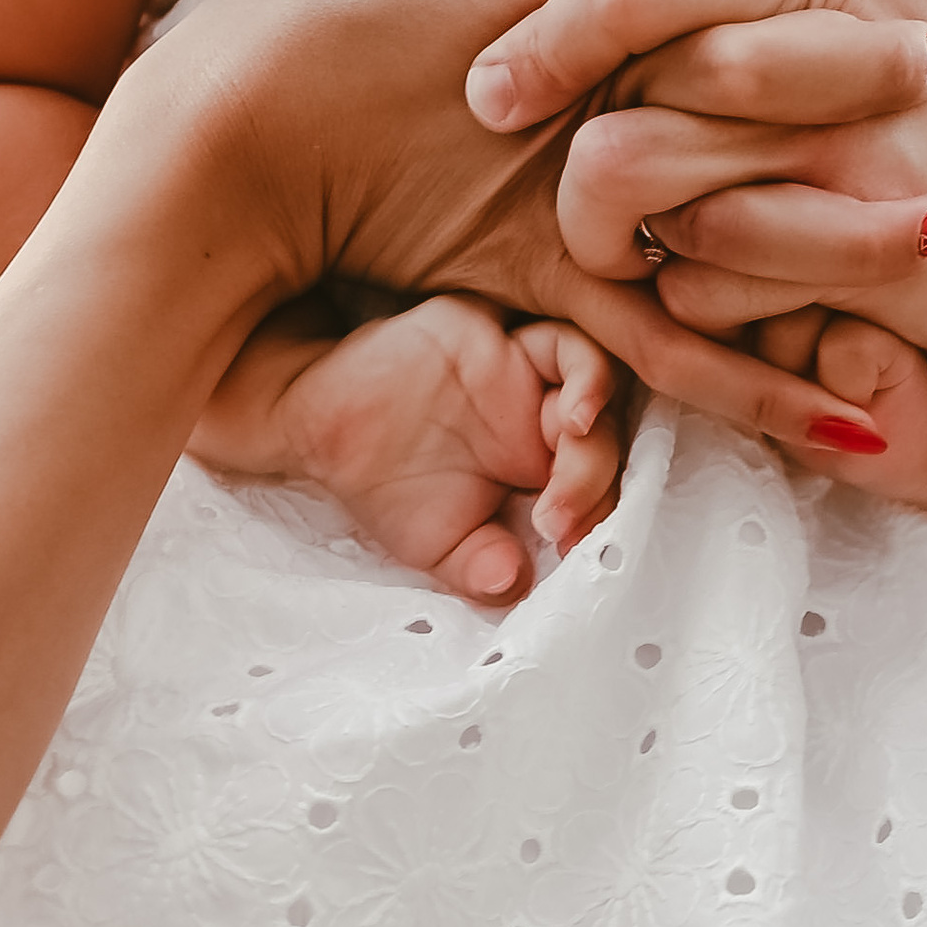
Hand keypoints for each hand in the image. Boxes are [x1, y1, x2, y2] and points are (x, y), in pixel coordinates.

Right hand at [142, 0, 926, 464]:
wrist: (217, 141)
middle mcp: (602, 67)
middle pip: (767, 51)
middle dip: (871, 49)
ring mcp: (583, 182)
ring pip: (749, 204)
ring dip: (864, 220)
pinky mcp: (556, 281)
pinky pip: (679, 348)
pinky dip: (768, 388)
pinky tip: (867, 420)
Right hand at [185, 289, 628, 602]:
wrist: (322, 427)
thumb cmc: (385, 486)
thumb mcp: (437, 546)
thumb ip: (479, 567)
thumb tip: (514, 587)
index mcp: (538, 475)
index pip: (598, 490)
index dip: (599, 517)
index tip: (573, 548)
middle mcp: (543, 424)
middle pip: (605, 442)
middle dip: (594, 482)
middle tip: (559, 520)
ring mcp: (530, 378)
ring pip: (597, 390)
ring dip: (599, 426)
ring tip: (575, 453)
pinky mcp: (506, 338)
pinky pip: (566, 345)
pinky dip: (586, 376)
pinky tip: (574, 413)